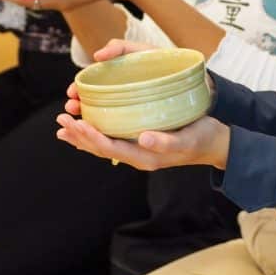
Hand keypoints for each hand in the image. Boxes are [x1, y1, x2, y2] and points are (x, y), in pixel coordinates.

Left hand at [58, 39, 228, 169]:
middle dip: (79, 134)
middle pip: (100, 148)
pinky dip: (94, 134)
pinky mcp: (139, 143)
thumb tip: (143, 138)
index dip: (90, 136)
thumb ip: (166, 141)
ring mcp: (137, 151)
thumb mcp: (187, 139)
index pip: (109, 147)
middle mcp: (136, 156)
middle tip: (61, 118)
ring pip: (102, 145)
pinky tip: (86, 126)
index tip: (76, 121)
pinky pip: (111, 141)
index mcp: (144, 156)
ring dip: (82, 135)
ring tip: (63, 125)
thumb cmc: (202, 138)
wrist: (214, 144)